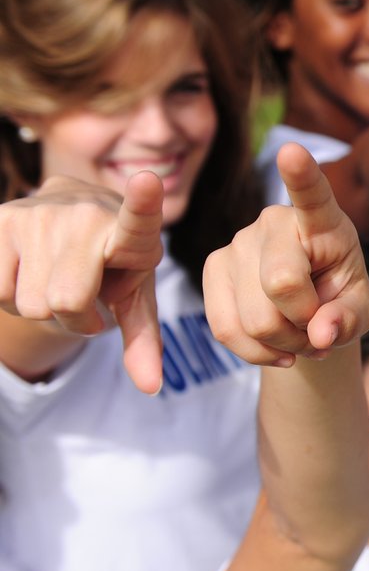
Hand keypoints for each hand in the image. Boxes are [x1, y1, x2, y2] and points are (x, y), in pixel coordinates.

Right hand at [0, 171, 164, 392]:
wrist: (74, 213)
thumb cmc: (113, 264)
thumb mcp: (135, 297)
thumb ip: (144, 341)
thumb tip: (151, 388)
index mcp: (132, 233)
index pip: (138, 219)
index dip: (143, 203)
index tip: (147, 182)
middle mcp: (85, 214)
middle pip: (65, 302)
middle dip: (74, 317)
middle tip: (86, 298)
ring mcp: (39, 214)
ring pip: (29, 302)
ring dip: (42, 306)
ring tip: (58, 279)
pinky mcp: (0, 219)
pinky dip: (10, 296)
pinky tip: (30, 271)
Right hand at [204, 143, 368, 365]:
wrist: (309, 313)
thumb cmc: (341, 300)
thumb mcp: (359, 311)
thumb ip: (349, 319)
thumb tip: (321, 334)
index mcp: (323, 221)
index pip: (312, 195)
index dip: (301, 174)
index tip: (291, 150)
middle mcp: (274, 221)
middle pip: (281, 284)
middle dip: (304, 324)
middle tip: (319, 330)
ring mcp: (238, 241)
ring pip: (254, 317)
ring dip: (284, 343)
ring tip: (301, 337)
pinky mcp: (213, 267)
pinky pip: (226, 328)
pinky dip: (256, 352)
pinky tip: (277, 348)